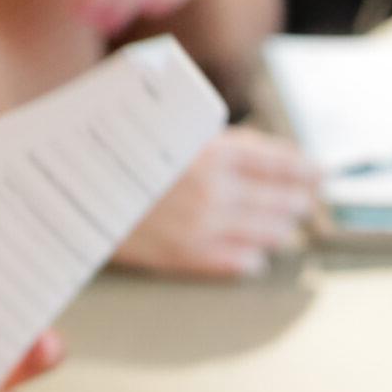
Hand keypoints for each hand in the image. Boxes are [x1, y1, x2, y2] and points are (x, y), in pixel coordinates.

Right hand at [116, 125, 319, 278]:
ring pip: (262, 234)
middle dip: (296, 201)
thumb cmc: (119, 151)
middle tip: (306, 202)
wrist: (72, 187)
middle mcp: (214, 191)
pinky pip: (232, 262)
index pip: (278, 163)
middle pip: (277, 200)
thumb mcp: (171, 128)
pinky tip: (256, 259)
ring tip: (286, 228)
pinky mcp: (182, 255)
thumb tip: (264, 150)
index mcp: (214, 152)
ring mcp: (201, 227)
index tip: (319, 173)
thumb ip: (220, 139)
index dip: (304, 169)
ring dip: (279, 230)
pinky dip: (249, 260)